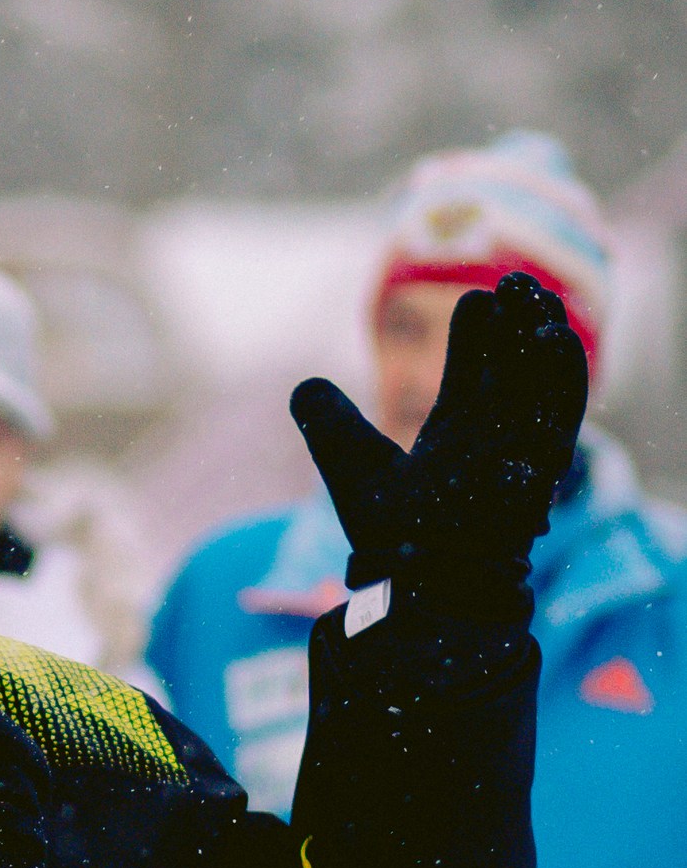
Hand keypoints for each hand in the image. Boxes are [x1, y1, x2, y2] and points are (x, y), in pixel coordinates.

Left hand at [290, 271, 587, 618]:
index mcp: (452, 438)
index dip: (476, 339)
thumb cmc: (390, 536)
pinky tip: (560, 342)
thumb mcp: (352, 465)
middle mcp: (488, 443)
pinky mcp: (537, 473)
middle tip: (516, 284)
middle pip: (510, 372)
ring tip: (539, 301)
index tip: (476, 301)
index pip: (471, 376)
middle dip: (515, 329)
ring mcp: (514, 456)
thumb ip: (329, 424)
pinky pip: (559, 423)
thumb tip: (304, 386)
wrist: (415, 583)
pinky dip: (563, 383)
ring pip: (539, 388)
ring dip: (542, 345)